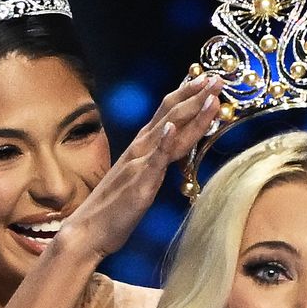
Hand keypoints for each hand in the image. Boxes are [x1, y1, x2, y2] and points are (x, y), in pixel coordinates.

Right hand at [64, 75, 224, 261]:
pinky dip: (163, 142)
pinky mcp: (138, 182)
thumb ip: (155, 159)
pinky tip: (172, 127)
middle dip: (195, 95)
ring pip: (168, 131)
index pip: (168, 113)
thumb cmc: (115, 207)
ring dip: (190, 111)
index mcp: (142, 146)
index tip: (207, 79)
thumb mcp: (140, 177)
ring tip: (209, 94)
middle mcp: (140, 148)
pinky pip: (153, 160)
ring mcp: (139, 163)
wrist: (89, 230)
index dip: (187, 94)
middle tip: (218, 78)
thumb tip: (172, 146)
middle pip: (171, 114)